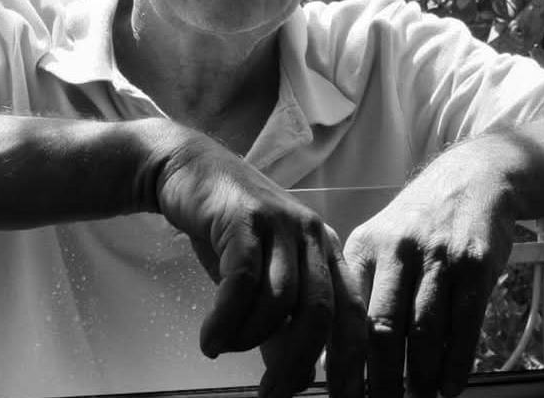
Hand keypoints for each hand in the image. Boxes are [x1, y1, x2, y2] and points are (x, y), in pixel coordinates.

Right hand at [151, 124, 366, 397]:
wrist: (190, 169)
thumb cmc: (229, 229)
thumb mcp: (263, 276)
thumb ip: (282, 322)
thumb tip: (297, 376)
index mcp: (327, 250)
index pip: (353, 312)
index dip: (351, 360)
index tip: (343, 396)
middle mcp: (312, 235)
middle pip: (319, 312)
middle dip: (298, 362)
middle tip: (272, 392)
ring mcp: (279, 223)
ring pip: (279, 301)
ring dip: (249, 338)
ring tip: (223, 347)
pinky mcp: (245, 219)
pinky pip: (241, 283)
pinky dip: (225, 320)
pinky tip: (210, 339)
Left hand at [343, 140, 517, 397]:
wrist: (472, 179)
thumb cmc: (416, 223)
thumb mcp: (378, 241)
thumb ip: (358, 290)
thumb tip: (329, 352)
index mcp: (363, 247)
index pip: (346, 313)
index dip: (343, 360)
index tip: (341, 396)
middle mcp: (398, 250)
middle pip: (384, 328)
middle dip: (381, 378)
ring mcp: (438, 256)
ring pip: (425, 331)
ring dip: (420, 376)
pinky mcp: (475, 263)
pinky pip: (465, 323)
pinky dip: (457, 363)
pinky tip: (450, 387)